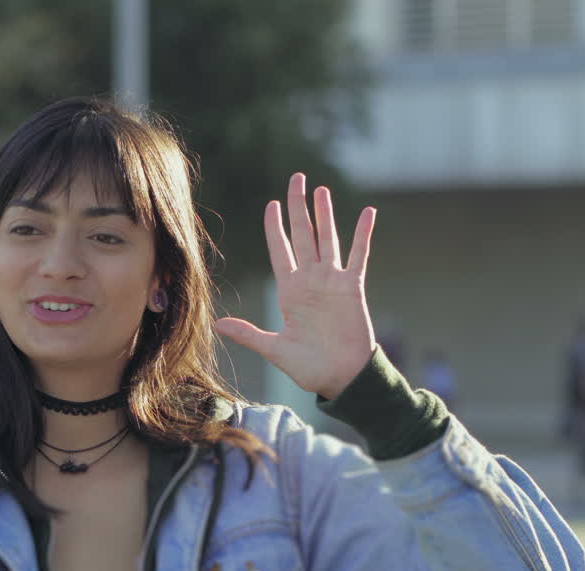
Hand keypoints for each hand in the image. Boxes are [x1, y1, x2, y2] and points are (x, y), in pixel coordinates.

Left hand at [215, 173, 376, 400]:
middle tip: (296, 178)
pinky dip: (363, 234)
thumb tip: (217, 324)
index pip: (280, 250)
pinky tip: (367, 212)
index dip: (275, 227)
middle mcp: (310, 280)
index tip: (271, 205)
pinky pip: (359, 255)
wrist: (342, 377)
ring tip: (321, 189)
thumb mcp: (274, 349)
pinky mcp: (353, 287)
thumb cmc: (309, 367)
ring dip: (325, 214)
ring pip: (328, 238)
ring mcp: (333, 281)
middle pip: (303, 235)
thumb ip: (248, 334)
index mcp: (290, 291)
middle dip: (298, 207)